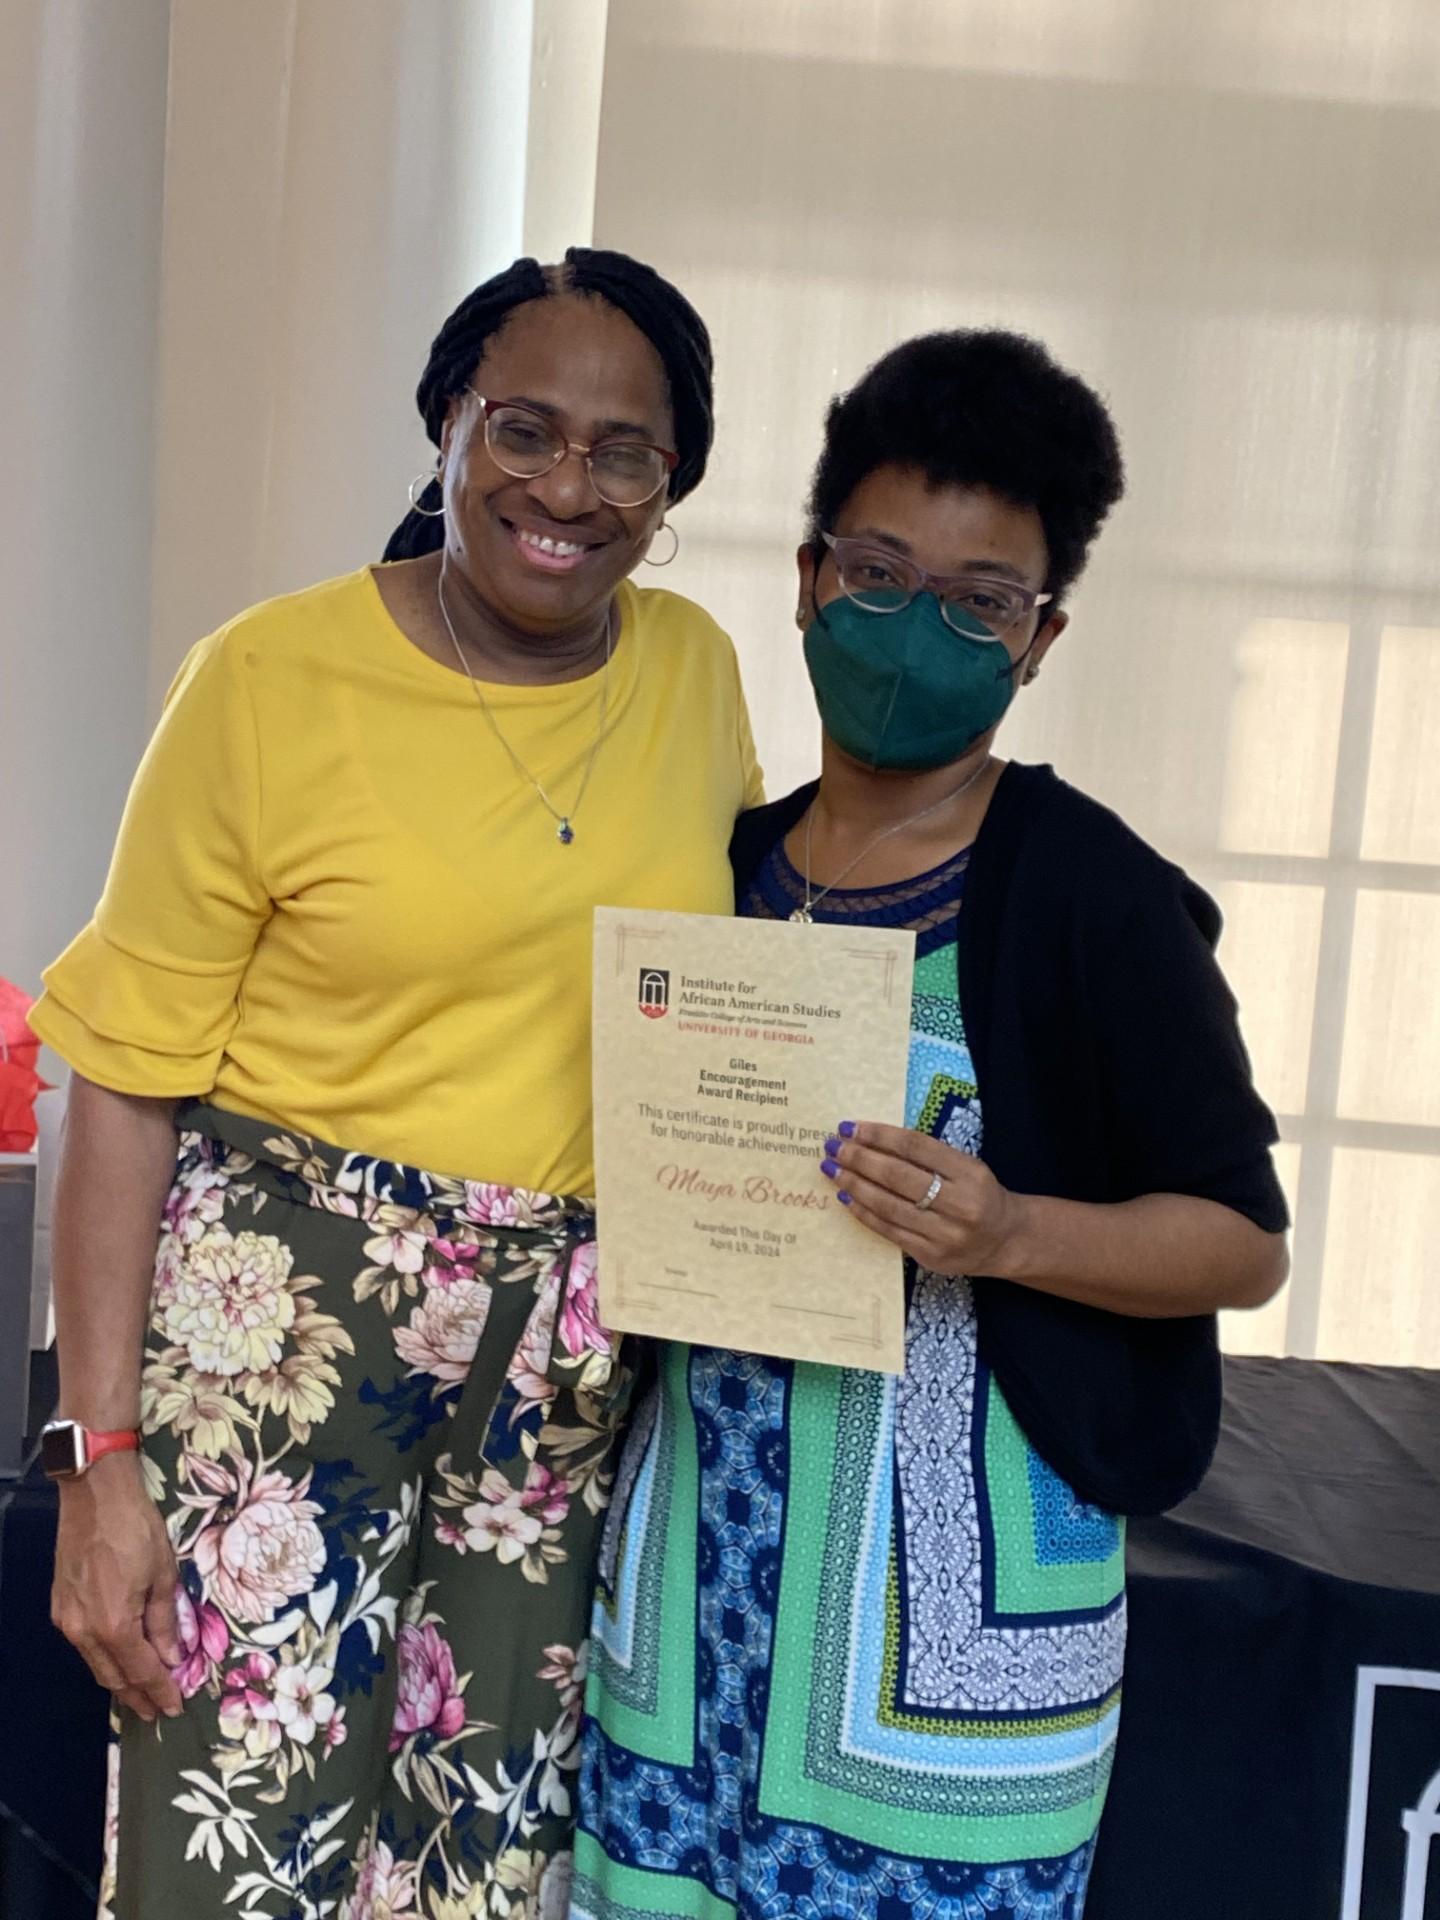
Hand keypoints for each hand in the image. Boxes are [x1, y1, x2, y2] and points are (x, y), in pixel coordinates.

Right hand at [51, 1453, 183, 1722]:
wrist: (95, 1495)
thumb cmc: (136, 1529)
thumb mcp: (163, 1573)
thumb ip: (165, 1620)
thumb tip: (173, 1657)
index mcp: (114, 1625)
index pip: (141, 1671)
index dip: (160, 1690)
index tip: (174, 1707)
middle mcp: (84, 1631)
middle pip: (113, 1676)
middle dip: (137, 1696)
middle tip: (157, 1710)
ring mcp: (67, 1620)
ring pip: (96, 1664)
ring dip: (119, 1681)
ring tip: (140, 1693)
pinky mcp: (60, 1607)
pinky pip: (84, 1646)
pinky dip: (104, 1658)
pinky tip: (118, 1659)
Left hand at [821, 1121, 1024, 1277]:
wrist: (1005, 1240)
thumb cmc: (979, 1194)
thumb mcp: (966, 1166)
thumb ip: (928, 1155)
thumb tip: (872, 1139)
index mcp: (970, 1173)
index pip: (915, 1147)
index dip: (879, 1135)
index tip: (850, 1127)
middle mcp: (959, 1204)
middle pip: (898, 1176)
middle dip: (859, 1158)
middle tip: (833, 1146)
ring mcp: (944, 1234)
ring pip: (888, 1205)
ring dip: (854, 1184)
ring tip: (833, 1169)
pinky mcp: (930, 1256)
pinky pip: (888, 1230)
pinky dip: (863, 1212)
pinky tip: (846, 1196)